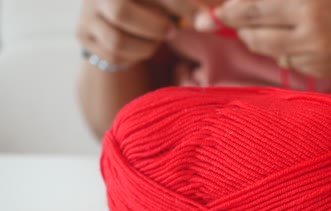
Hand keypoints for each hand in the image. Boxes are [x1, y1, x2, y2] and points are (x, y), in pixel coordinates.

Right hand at [76, 0, 200, 65]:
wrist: (112, 19)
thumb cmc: (150, 5)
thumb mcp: (164, 2)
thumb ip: (189, 3)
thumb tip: (217, 7)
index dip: (180, 2)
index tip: (202, 16)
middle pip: (122, 10)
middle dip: (155, 26)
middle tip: (172, 31)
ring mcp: (87, 14)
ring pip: (118, 40)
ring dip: (146, 45)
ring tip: (155, 39)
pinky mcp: (83, 36)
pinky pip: (113, 56)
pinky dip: (134, 56)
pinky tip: (140, 47)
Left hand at [195, 0, 330, 77]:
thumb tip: (243, 4)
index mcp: (309, 2)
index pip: (253, 9)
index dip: (228, 13)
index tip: (210, 15)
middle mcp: (310, 30)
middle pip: (254, 34)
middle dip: (237, 27)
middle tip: (226, 18)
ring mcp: (315, 54)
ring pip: (268, 50)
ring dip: (258, 37)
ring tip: (268, 23)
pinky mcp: (320, 69)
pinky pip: (286, 59)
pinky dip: (282, 48)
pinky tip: (296, 36)